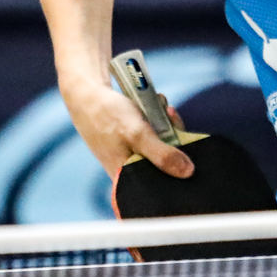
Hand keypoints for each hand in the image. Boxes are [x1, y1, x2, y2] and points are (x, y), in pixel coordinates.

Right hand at [63, 81, 192, 180]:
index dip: (178, 168)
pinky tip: (158, 106)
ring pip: (161, 145)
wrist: (87, 93)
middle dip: (175, 139)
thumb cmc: (108, 116)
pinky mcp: (132, 140)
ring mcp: (131, 153)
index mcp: (125, 178)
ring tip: (164, 108)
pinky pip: (153, 134)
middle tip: (171, 116)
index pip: (161, 184)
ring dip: (167, 126)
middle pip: (165, 162)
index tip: (189, 150)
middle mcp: (128, 169)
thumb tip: (188, 173)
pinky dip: (158, 120)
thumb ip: (162, 155)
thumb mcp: (138, 135)